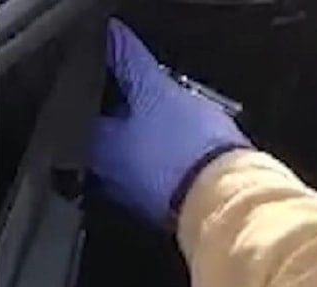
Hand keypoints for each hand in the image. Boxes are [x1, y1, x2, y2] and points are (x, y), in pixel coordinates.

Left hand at [89, 19, 250, 225]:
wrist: (226, 198)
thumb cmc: (186, 146)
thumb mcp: (156, 91)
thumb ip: (130, 63)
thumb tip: (114, 39)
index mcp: (98, 148)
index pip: (91, 114)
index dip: (111, 96)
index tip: (131, 86)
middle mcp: (112, 181)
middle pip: (115, 144)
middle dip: (133, 127)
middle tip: (157, 109)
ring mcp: (141, 204)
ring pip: (140, 168)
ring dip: (155, 152)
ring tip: (179, 135)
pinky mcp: (168, 217)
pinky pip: (165, 187)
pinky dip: (173, 173)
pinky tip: (192, 162)